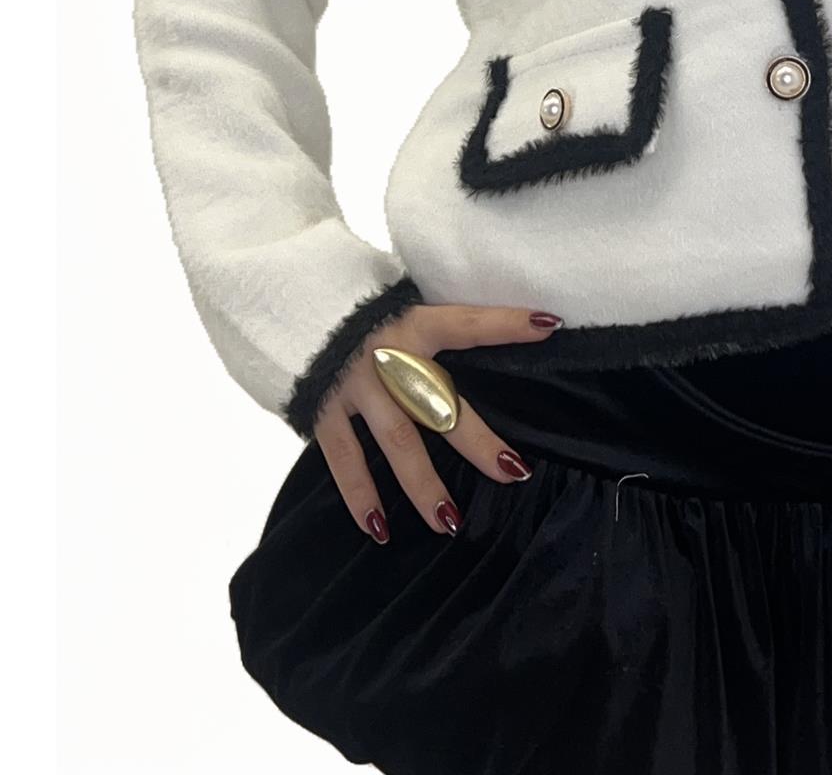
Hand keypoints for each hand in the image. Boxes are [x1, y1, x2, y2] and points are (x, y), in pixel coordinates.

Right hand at [314, 302, 562, 541]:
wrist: (283, 302)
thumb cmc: (357, 306)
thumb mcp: (398, 304)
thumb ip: (433, 328)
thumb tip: (492, 337)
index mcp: (412, 322)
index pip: (467, 322)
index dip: (506, 323)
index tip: (547, 324)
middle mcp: (386, 355)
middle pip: (439, 403)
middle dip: (477, 441)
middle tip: (514, 472)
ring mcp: (353, 385)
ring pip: (397, 442)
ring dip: (424, 485)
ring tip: (451, 522)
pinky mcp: (321, 410)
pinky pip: (345, 460)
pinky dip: (360, 497)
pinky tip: (380, 530)